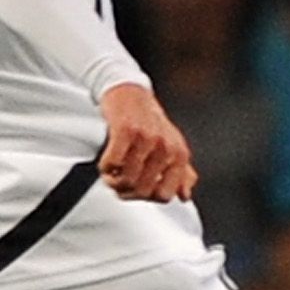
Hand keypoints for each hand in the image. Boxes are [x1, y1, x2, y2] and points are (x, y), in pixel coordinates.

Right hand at [98, 83, 197, 201]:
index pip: (164, 195)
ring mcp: (147, 138)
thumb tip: (185, 196)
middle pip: (143, 191)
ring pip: (127, 180)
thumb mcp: (172, 146)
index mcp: (179, 155)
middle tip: (118, 182)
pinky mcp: (126, 130)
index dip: (146, 198)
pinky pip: (112, 163)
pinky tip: (107, 162)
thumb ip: (181, 174)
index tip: (136, 189)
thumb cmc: (150, 122)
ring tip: (112, 172)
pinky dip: (105, 167)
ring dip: (113, 180)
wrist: (131, 92)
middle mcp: (166, 147)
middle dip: (126, 192)